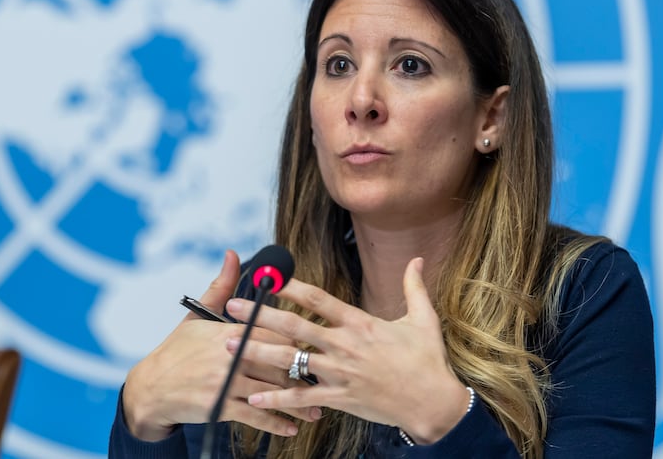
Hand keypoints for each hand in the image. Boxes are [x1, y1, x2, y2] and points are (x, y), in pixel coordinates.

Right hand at [121, 250, 320, 441]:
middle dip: (304, 372)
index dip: (295, 339)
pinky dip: (276, 422)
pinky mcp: (220, 406)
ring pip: (272, 392)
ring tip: (318, 409)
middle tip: (327, 379)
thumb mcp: (198, 316)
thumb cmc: (178, 350)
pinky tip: (291, 427)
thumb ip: (221, 286)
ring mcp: (226, 382)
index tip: (315, 345)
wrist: (151, 387)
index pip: (272, 331)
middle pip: (278, 361)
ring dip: (298, 403)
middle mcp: (230, 355)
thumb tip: (233, 254)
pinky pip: (256, 415)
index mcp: (229, 331)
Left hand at [224, 257, 470, 443]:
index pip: (318, 299)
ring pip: (290, 360)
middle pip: (294, 326)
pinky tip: (252, 397)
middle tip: (232, 306)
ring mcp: (339, 373)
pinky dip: (276, 398)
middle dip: (259, 315)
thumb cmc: (428, 361)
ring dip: (256, 352)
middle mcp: (344, 345)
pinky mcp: (339, 398)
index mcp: (360, 323)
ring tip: (228, 346)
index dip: (290, 286)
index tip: (268, 276)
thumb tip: (417, 259)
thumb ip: (414, 287)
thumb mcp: (423, 319)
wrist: (434, 404)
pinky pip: (301, 397)